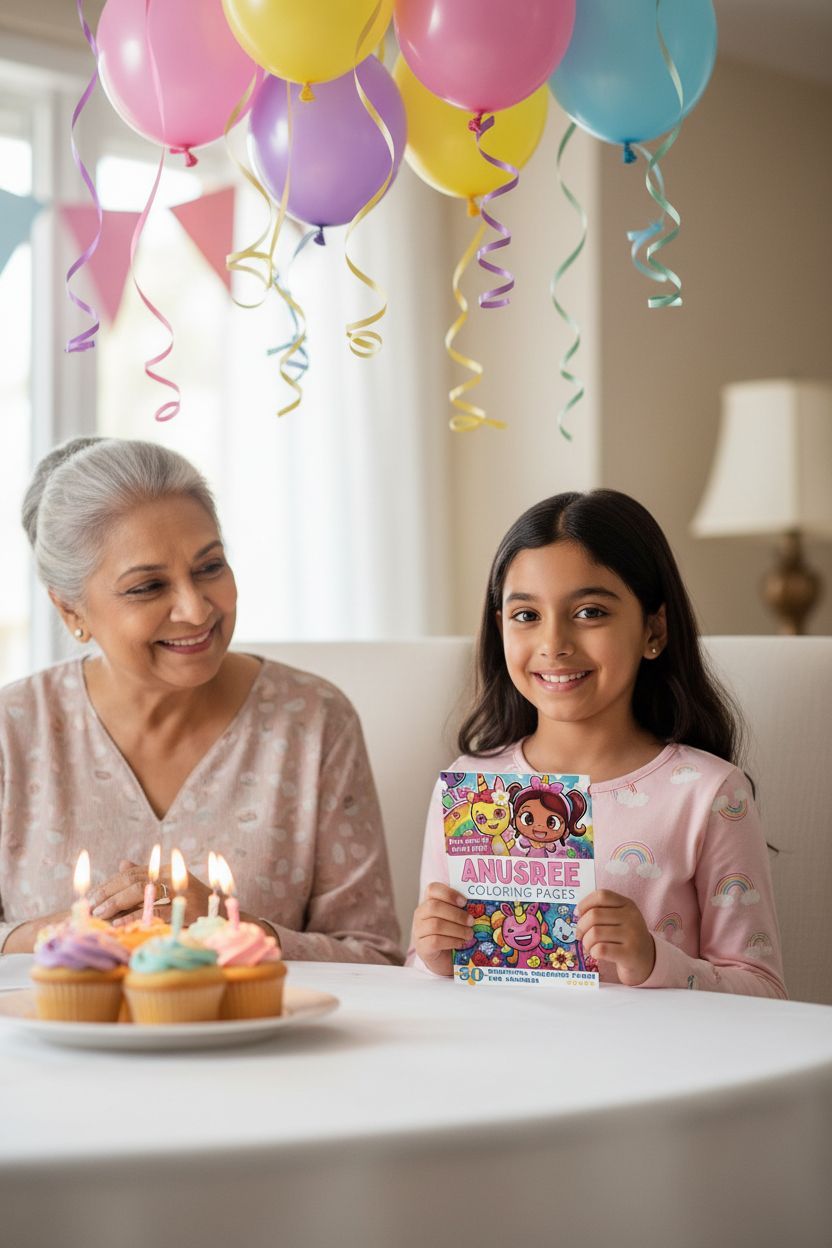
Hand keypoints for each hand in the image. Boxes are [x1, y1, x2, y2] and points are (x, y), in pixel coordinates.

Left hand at [90, 860, 210, 927]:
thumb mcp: (169, 886)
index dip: (109, 884)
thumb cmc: (193, 902)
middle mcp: (171, 874)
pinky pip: (154, 910)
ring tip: (99, 914)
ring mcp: (179, 890)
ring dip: (116, 903)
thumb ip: (145, 875)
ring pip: (141, 891)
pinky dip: (134, 917)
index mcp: (165, 869)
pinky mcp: (185, 907)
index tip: (91, 896)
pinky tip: (119, 924)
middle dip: (108, 892)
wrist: (221, 914)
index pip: (131, 872)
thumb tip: (121, 863)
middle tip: (90, 906)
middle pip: (132, 879)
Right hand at [412, 882, 474, 976]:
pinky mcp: (422, 947)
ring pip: (436, 925)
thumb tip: (478, 902)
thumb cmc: (451, 933)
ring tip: (469, 934)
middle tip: (471, 921)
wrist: (442, 958)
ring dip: (457, 929)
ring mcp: (418, 931)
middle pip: (434, 906)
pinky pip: (435, 941)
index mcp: (429, 901)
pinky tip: (460, 942)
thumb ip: (461, 908)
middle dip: (457, 914)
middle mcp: (420, 914)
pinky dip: (451, 941)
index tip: (464, 902)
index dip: (449, 893)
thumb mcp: (455, 918)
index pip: (432, 889)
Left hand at [575, 889, 655, 985]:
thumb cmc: (626, 938)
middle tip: (581, 936)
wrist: (647, 960)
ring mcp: (632, 935)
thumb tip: (577, 913)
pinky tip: (597, 954)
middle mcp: (632, 917)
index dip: (585, 904)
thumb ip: (601, 912)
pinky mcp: (630, 954)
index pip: (602, 896)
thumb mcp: (620, 919)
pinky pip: (601, 949)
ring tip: (590, 946)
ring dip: (586, 942)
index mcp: (627, 904)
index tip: (578, 914)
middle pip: (594, 915)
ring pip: (595, 933)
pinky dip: (593, 952)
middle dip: (581, 927)